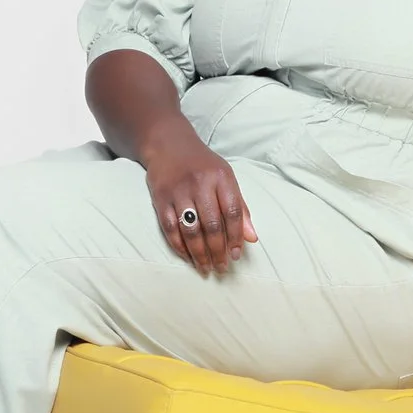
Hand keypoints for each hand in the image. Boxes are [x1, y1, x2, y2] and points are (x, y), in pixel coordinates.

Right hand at [141, 128, 257, 273]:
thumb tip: (251, 238)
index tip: (237, 255)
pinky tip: (187, 257)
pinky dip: (179, 246)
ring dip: (199, 254)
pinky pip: (170, 228)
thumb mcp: (226, 178)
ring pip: (190, 230)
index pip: (233, 212)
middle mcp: (200, 183)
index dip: (236, 237)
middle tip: (221, 268)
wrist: (168, 145)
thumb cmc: (203, 165)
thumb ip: (240, 207)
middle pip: (212, 225)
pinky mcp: (160, 198)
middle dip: (218, 251)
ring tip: (206, 268)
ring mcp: (178, 191)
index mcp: (221, 177)